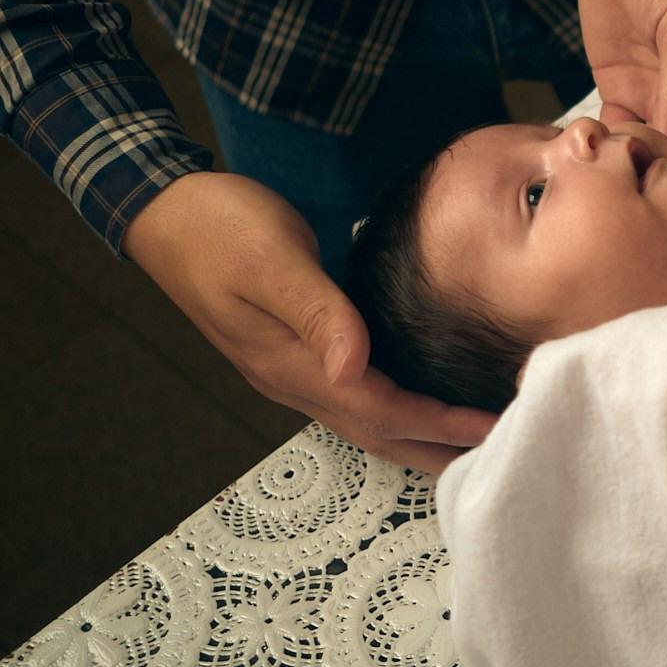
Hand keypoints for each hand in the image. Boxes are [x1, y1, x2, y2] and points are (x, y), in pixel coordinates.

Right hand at [122, 171, 499, 471]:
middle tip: (501, 453)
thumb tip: (353, 366)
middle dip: (437, 448)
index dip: (438, 422)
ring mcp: (288, 371)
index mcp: (289, 364)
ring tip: (469, 444)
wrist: (165, 213)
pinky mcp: (292, 352)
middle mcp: (290, 380)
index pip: (380, 409)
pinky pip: (352, 398)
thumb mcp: (270, 260)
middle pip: (377, 432)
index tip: (492, 427)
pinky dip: (393, 409)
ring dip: (417, 438)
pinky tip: (418, 403)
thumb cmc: (218, 227)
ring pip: (364, 422)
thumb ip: (315, 311)